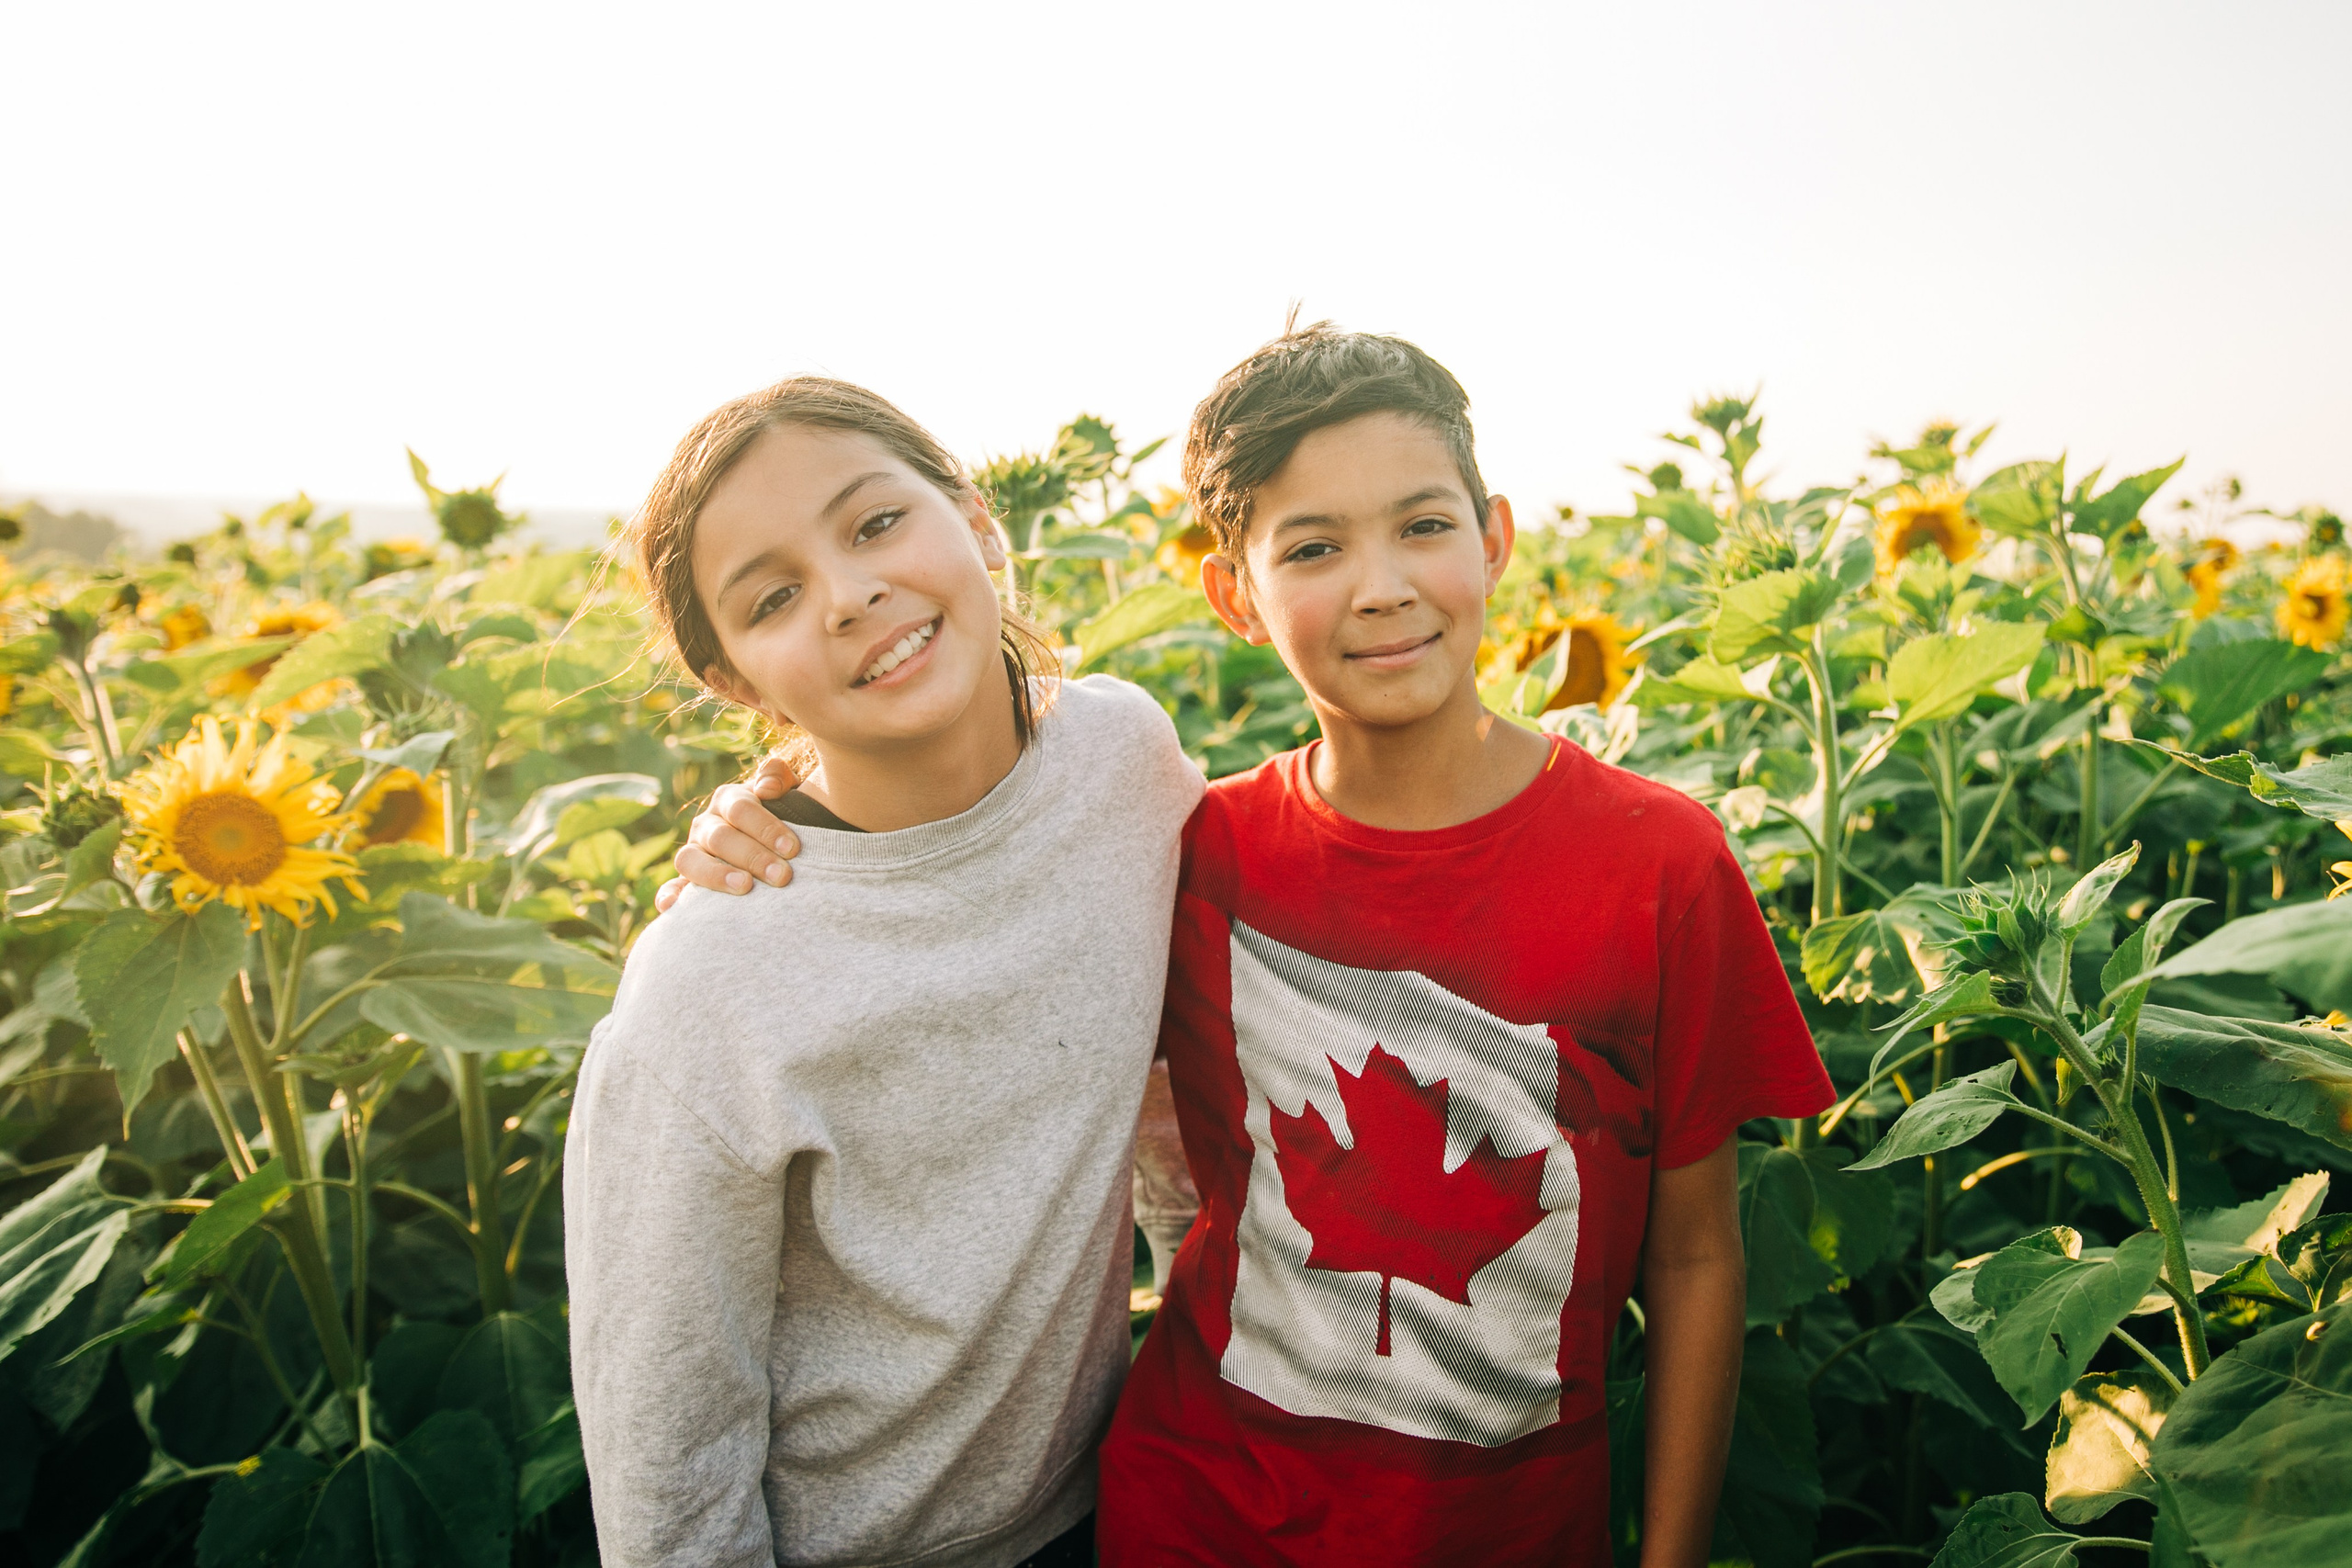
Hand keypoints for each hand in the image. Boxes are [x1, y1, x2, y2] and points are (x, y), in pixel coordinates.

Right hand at [654, 754, 802, 909]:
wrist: (775, 842)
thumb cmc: (786, 816)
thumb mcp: (787, 791)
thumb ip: (778, 776)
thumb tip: (767, 788)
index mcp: (728, 800)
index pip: (741, 809)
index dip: (766, 827)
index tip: (793, 849)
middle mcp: (706, 824)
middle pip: (721, 837)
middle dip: (753, 857)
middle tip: (782, 876)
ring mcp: (693, 851)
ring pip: (691, 860)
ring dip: (716, 875)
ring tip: (745, 887)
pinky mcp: (687, 879)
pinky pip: (672, 886)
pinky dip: (669, 895)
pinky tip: (672, 907)